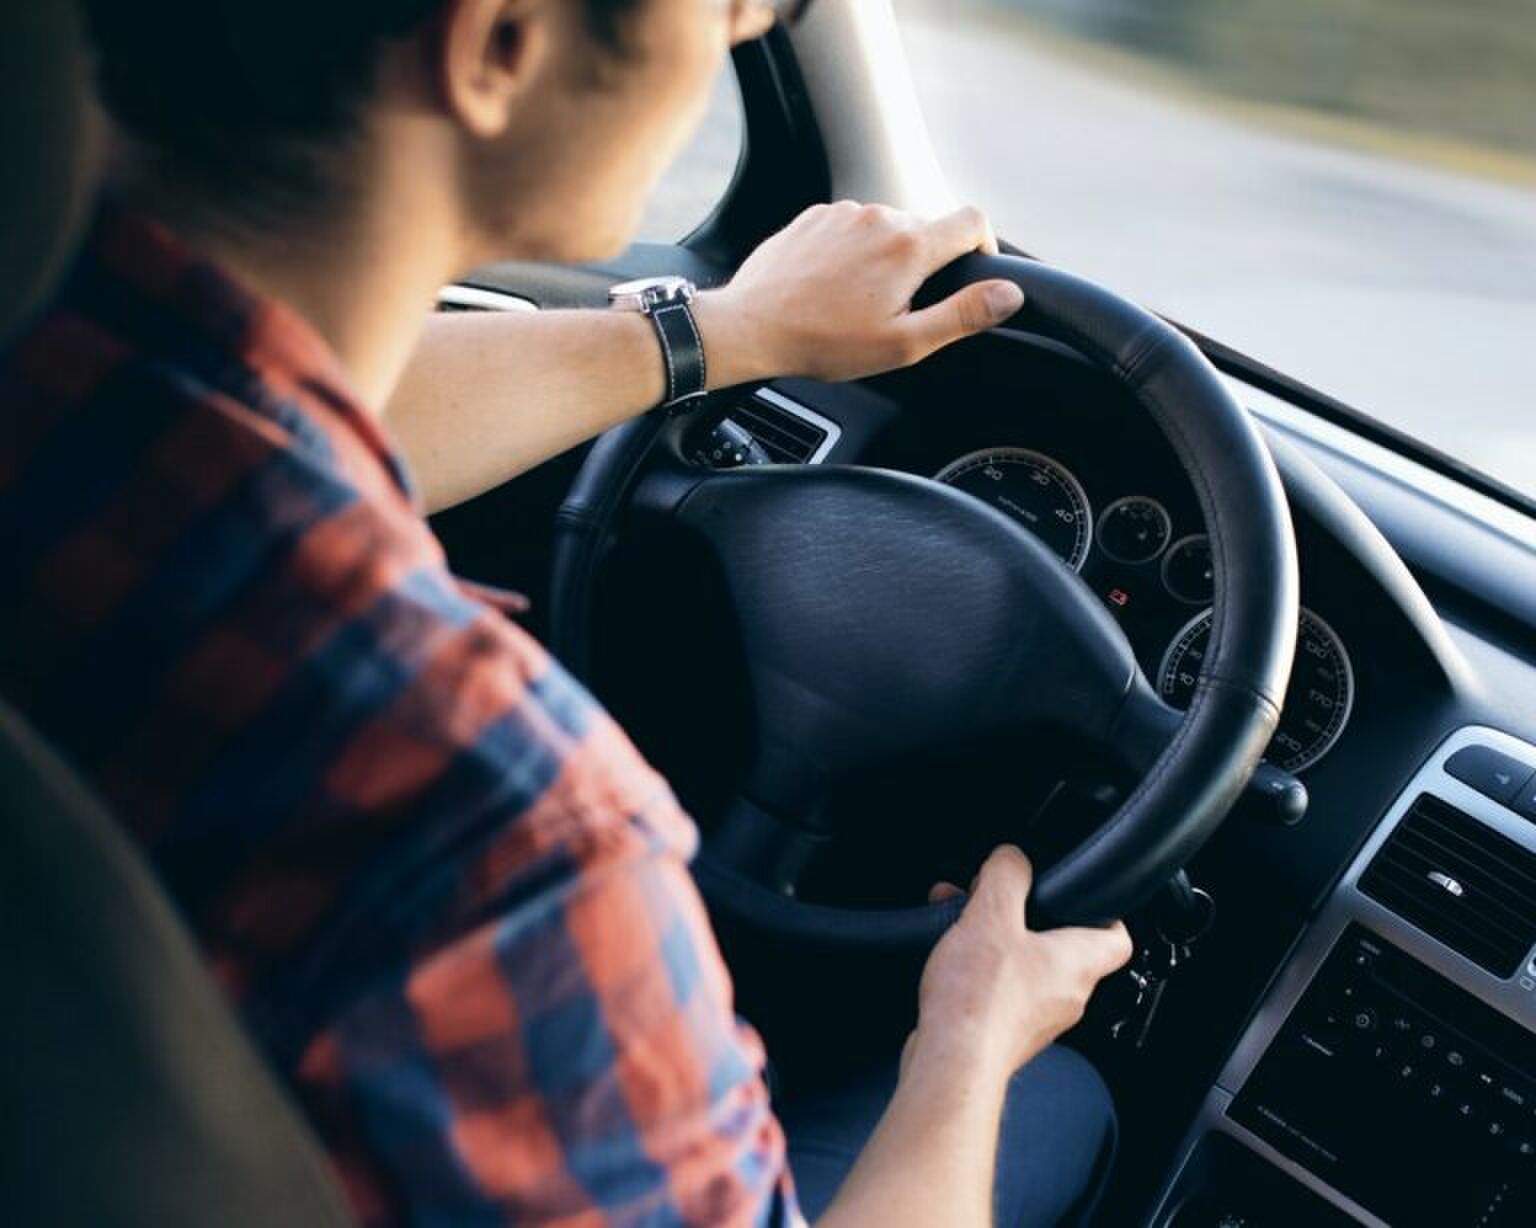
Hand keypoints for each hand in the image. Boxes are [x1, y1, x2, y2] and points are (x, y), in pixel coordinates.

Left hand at [692, 201, 1025, 387]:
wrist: (750, 326)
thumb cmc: (823, 342)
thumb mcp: (903, 342)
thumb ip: (962, 315)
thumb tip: (1009, 295)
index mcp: (909, 246)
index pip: (973, 221)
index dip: (984, 246)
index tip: (972, 272)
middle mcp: (880, 216)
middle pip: (926, 229)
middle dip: (924, 265)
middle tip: (898, 309)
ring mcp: (843, 212)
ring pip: (886, 228)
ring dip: (885, 258)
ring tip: (858, 302)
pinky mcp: (814, 217)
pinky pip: (850, 228)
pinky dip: (852, 252)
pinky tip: (831, 287)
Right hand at [908, 846, 1131, 1082]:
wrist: (952, 1063)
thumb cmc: (979, 1001)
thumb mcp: (991, 916)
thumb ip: (1006, 876)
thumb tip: (1012, 857)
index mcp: (1078, 963)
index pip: (1117, 937)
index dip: (1104, 911)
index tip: (1081, 895)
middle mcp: (1067, 996)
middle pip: (1062, 948)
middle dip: (1026, 919)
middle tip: (998, 902)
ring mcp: (1038, 1020)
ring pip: (1027, 969)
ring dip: (998, 942)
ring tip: (962, 924)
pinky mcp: (1007, 1035)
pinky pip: (1002, 993)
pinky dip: (981, 972)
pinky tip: (950, 961)